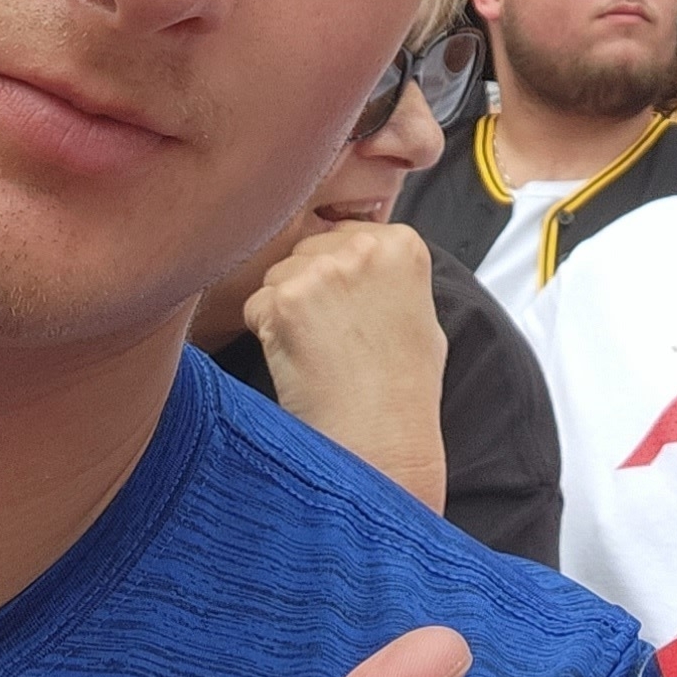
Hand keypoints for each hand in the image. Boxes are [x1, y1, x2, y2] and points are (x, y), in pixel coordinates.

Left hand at [246, 220, 449, 512]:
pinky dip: (267, 334)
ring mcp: (322, 272)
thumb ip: (389, 276)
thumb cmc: (404, 392)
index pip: (345, 233)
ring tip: (318, 352)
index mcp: (403, 245)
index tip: (348, 309)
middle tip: (330, 337)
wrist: (383, 442)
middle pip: (307, 250)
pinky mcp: (285, 302)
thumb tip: (357, 257)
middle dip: (308, 287)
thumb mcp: (420, 316)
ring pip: (277, 275)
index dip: (337, 274)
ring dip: (285, 310)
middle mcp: (364, 248)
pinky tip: (299, 362)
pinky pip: (256, 306)